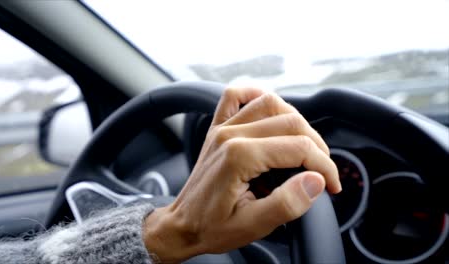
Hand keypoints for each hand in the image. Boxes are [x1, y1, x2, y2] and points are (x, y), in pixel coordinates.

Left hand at [144, 87, 341, 262]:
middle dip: (316, 146)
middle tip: (322, 171)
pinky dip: (256, 96)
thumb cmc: (212, 227)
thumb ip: (286, 204)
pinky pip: (236, 96)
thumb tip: (316, 180)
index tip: (331, 185)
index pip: (299, 147)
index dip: (324, 166)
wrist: (182, 225)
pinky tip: (270, 112)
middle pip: (291, 121)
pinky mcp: (218, 127)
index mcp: (239, 156)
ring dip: (295, 120)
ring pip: (270, 102)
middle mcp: (230, 134)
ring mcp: (223, 128)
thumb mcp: (252, 226)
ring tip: (305, 147)